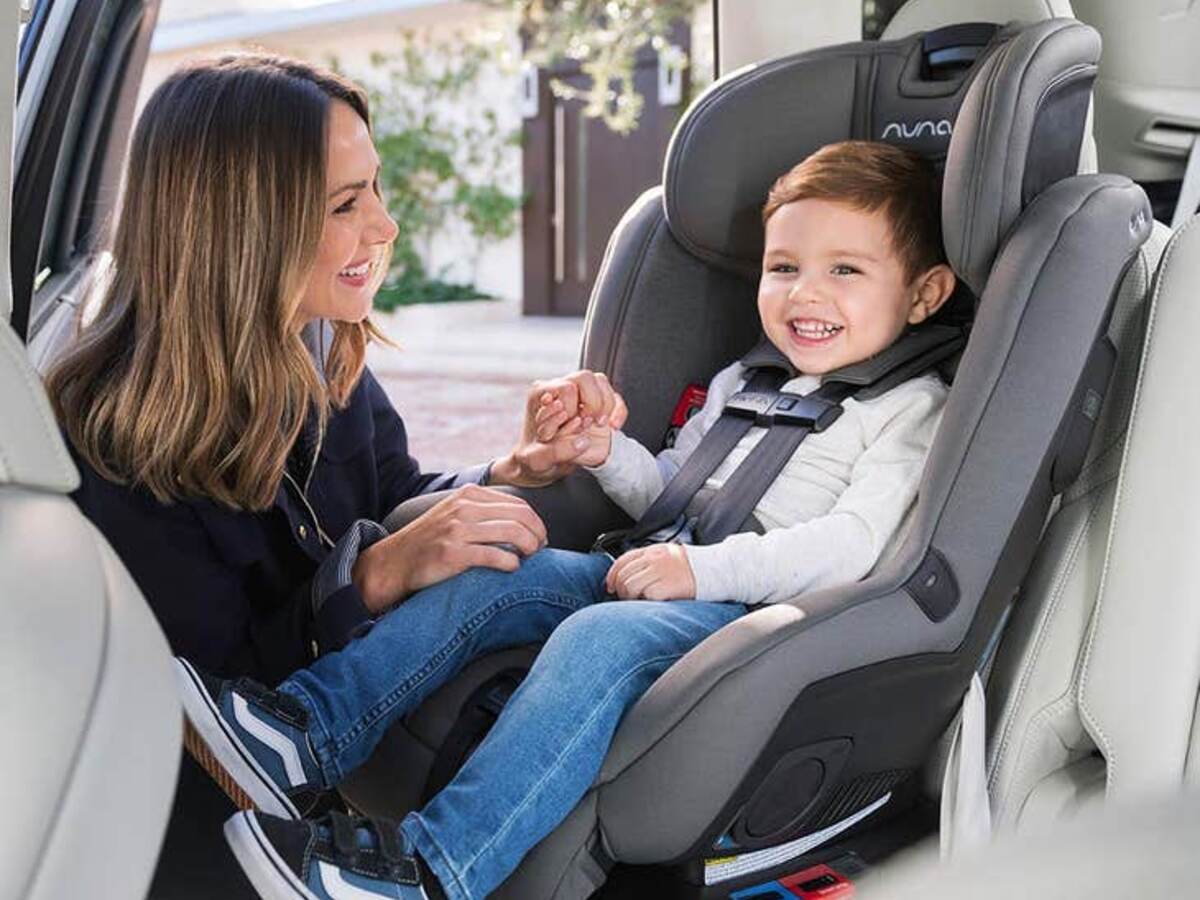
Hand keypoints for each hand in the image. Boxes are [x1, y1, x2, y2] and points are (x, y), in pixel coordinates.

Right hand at [351, 484, 546, 611]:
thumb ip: (483, 511)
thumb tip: (523, 522)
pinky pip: (496, 556)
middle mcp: (464, 508)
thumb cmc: (431, 541)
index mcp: (469, 495)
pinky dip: (511, 563)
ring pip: (513, 533)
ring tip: (529, 559)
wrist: (393, 562)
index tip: (539, 538)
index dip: (535, 522)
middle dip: (538, 534)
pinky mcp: (453, 553)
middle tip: (540, 550)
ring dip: (530, 548)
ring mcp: (458, 529)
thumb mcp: (455, 514)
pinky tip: (512, 568)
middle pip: (521, 516)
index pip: (518, 504)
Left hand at [491, 370, 627, 486]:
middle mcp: (560, 390)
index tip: (568, 428)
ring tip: (598, 424)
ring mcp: (579, 396)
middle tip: (587, 424)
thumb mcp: (538, 461)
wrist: (548, 467)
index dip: (573, 409)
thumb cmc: (537, 460)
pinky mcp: (595, 405)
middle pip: (585, 378)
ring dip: (605, 405)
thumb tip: (583, 441)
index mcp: (540, 396)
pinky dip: (618, 411)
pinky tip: (612, 427)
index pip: (565, 388)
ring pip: (600, 382)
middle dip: (592, 403)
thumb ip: (556, 452)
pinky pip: (614, 397)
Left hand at [605, 543, 696, 600]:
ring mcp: (660, 572)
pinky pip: (646, 596)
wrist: (714, 570)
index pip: (623, 560)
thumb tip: (624, 576)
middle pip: (624, 575)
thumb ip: (647, 561)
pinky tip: (654, 600)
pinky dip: (647, 600)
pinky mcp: (667, 587)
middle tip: (626, 597)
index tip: (610, 585)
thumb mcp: (666, 555)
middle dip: (620, 588)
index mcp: (653, 550)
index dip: (612, 575)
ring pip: (630, 586)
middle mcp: (654, 559)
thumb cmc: (689, 567)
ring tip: (640, 599)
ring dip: (631, 596)